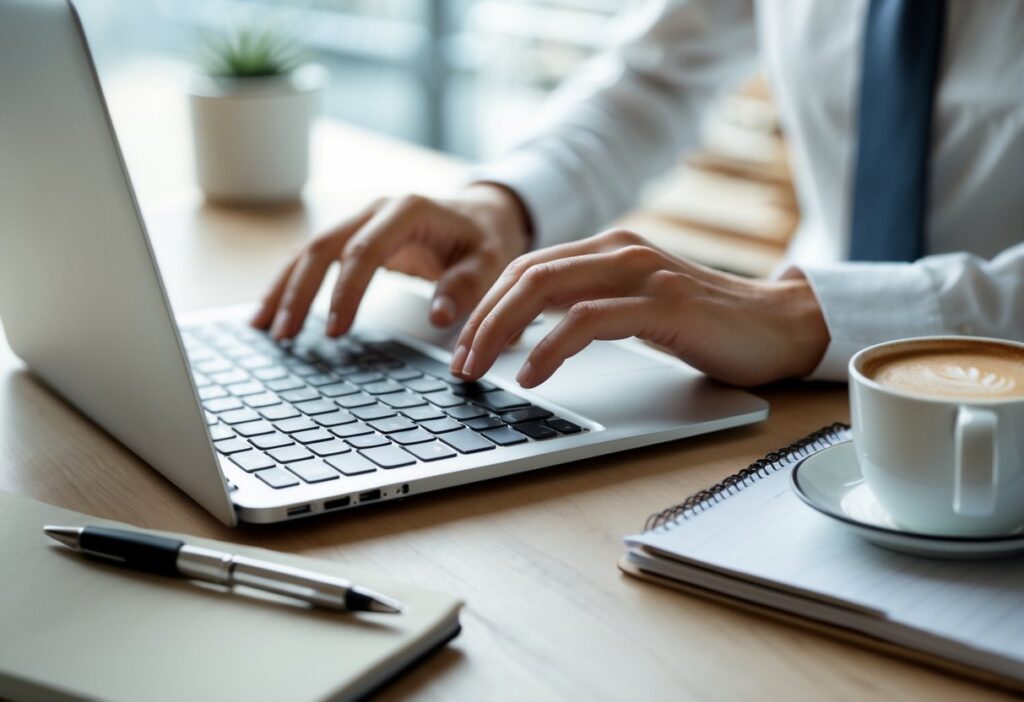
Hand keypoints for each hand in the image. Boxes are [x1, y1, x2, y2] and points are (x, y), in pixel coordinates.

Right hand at [251, 184, 530, 338]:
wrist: (482, 215)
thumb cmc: (483, 240)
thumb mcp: (488, 262)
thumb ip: (466, 287)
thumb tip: (440, 316)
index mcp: (408, 211)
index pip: (365, 250)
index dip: (345, 291)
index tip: (336, 331)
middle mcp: (376, 209)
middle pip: (324, 247)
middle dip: (301, 292)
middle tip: (286, 335)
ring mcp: (359, 219)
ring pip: (308, 250)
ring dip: (284, 288)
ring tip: (264, 327)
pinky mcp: (352, 235)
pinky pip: (312, 257)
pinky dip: (289, 282)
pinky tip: (270, 310)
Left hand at [450, 229, 829, 387]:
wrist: (778, 325)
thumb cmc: (704, 323)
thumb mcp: (634, 305)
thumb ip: (588, 304)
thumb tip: (527, 331)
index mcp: (607, 249)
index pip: (526, 268)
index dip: (485, 306)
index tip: (463, 346)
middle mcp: (619, 251)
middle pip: (525, 275)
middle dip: (481, 320)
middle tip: (459, 364)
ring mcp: (642, 273)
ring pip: (547, 290)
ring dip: (501, 332)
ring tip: (479, 369)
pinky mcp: (663, 304)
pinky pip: (589, 320)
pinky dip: (550, 347)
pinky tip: (532, 374)